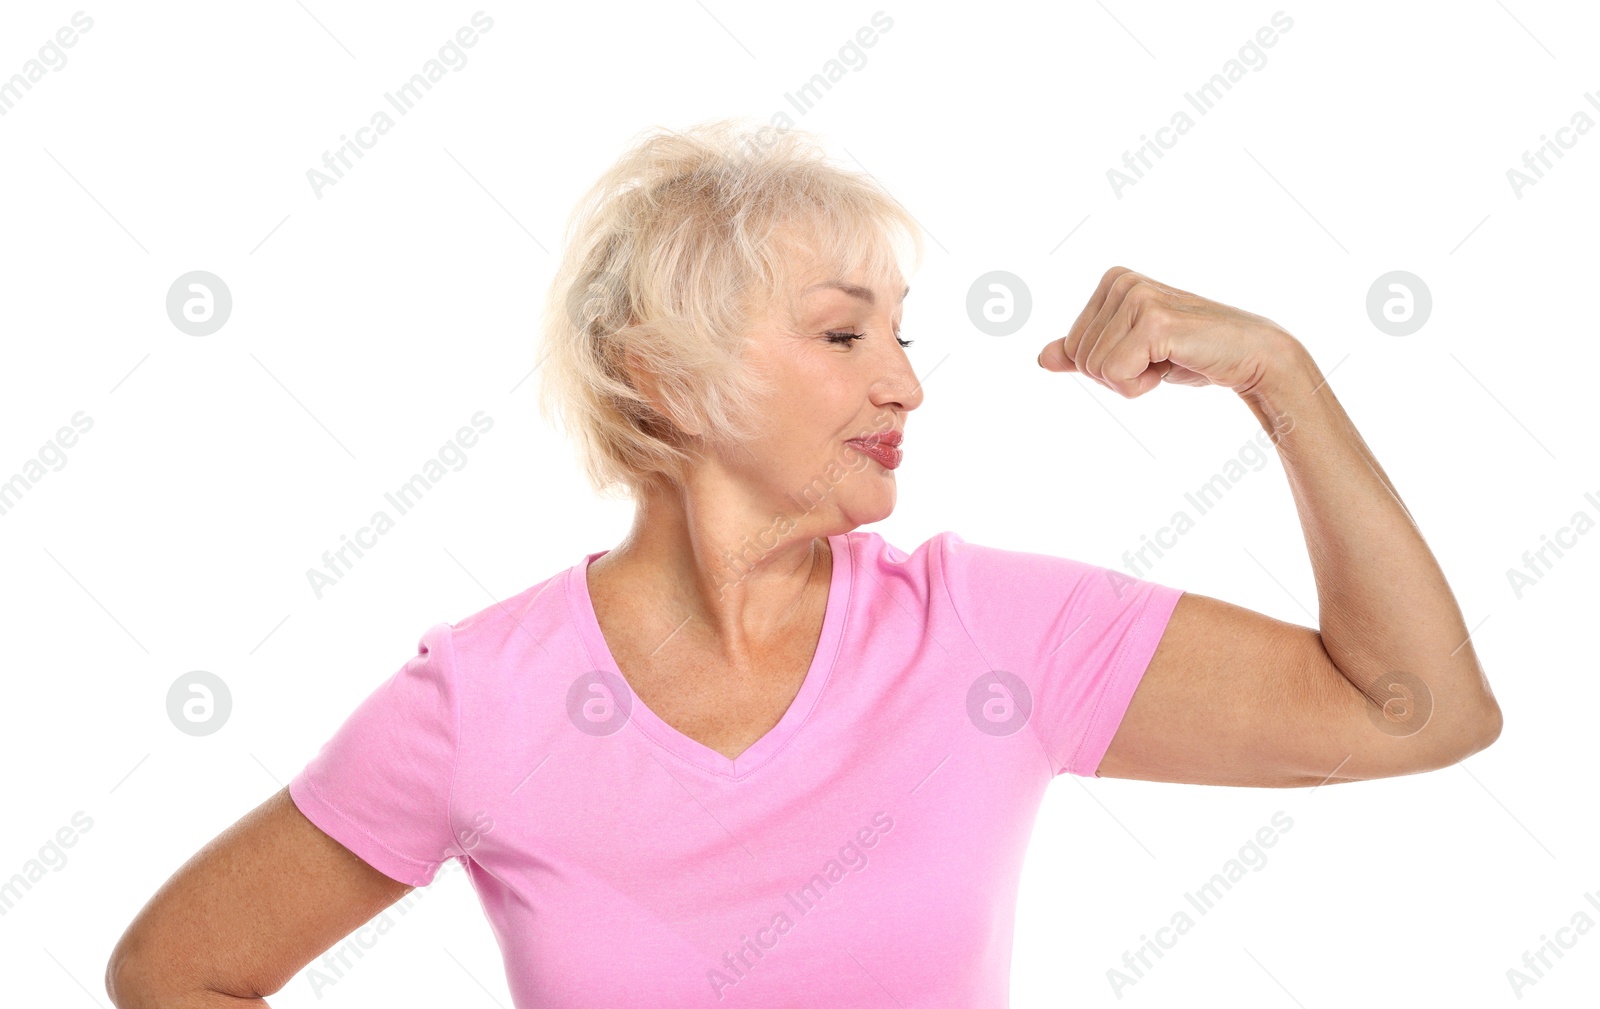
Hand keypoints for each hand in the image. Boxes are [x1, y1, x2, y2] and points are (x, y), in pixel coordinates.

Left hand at [1037, 267, 1293, 398]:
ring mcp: (1137, 297)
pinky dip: (1140, 386)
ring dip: (1132, 381)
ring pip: (1095, 369)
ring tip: (1169, 359)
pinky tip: (1174, 364)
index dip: (1107, 367)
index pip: (1073, 347)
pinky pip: (1114, 375)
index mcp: (1112, 281)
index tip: (1147, 353)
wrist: (1249, 356)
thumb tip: (1041, 358)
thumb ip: (1085, 352)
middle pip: (1079, 358)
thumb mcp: (1130, 352)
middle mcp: (1121, 281)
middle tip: (1159, 359)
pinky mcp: (1153, 321)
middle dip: (1117, 375)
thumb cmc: (1190, 353)